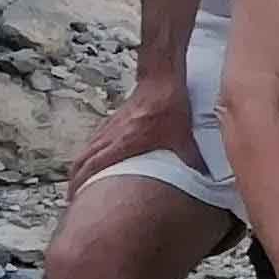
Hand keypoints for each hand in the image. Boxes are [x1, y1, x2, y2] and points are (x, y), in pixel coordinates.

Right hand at [69, 76, 194, 190]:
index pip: (92, 168)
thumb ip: (192, 160)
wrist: (162, 79)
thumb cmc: (171, 108)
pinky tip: (93, 158)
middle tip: (72, 197)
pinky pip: (94, 140)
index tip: (74, 199)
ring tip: (78, 182)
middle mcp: (110, 136)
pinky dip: (89, 152)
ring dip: (79, 167)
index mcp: (123, 144)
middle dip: (74, 181)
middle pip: (82, 161)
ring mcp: (109, 127)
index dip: (81, 184)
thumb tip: (205, 178)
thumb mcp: (183, 138)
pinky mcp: (113, 120)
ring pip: (86, 150)